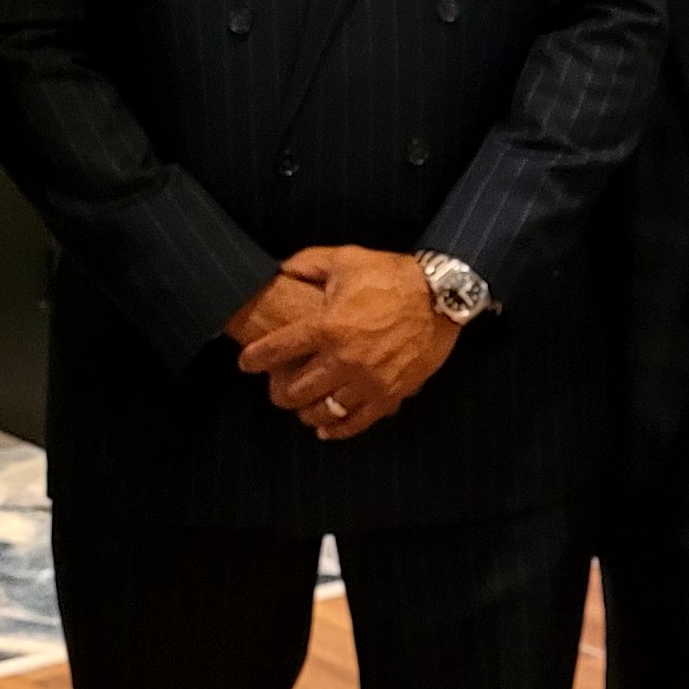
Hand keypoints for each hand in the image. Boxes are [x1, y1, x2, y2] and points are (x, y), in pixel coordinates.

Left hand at [237, 245, 461, 440]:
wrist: (441, 294)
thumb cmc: (391, 275)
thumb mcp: (345, 258)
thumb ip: (306, 264)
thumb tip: (279, 271)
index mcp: (327, 326)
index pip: (277, 350)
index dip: (255, 358)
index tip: (246, 363)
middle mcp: (343, 358)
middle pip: (297, 390)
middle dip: (280, 392)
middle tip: (276, 389)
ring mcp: (367, 380)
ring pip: (324, 411)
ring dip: (307, 411)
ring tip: (302, 406)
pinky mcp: (390, 393)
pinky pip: (357, 422)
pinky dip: (338, 429)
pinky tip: (327, 429)